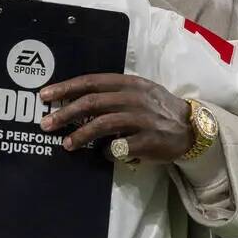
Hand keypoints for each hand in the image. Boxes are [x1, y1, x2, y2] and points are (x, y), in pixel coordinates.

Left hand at [39, 74, 192, 162]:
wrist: (191, 128)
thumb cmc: (158, 109)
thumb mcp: (139, 92)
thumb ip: (113, 94)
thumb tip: (76, 103)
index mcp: (129, 83)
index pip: (92, 82)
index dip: (66, 88)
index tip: (45, 95)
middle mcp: (134, 97)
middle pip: (93, 102)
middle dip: (66, 113)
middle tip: (47, 124)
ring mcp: (143, 118)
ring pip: (103, 123)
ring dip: (81, 134)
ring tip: (67, 144)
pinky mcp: (149, 139)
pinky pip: (121, 146)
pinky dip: (108, 152)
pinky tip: (103, 155)